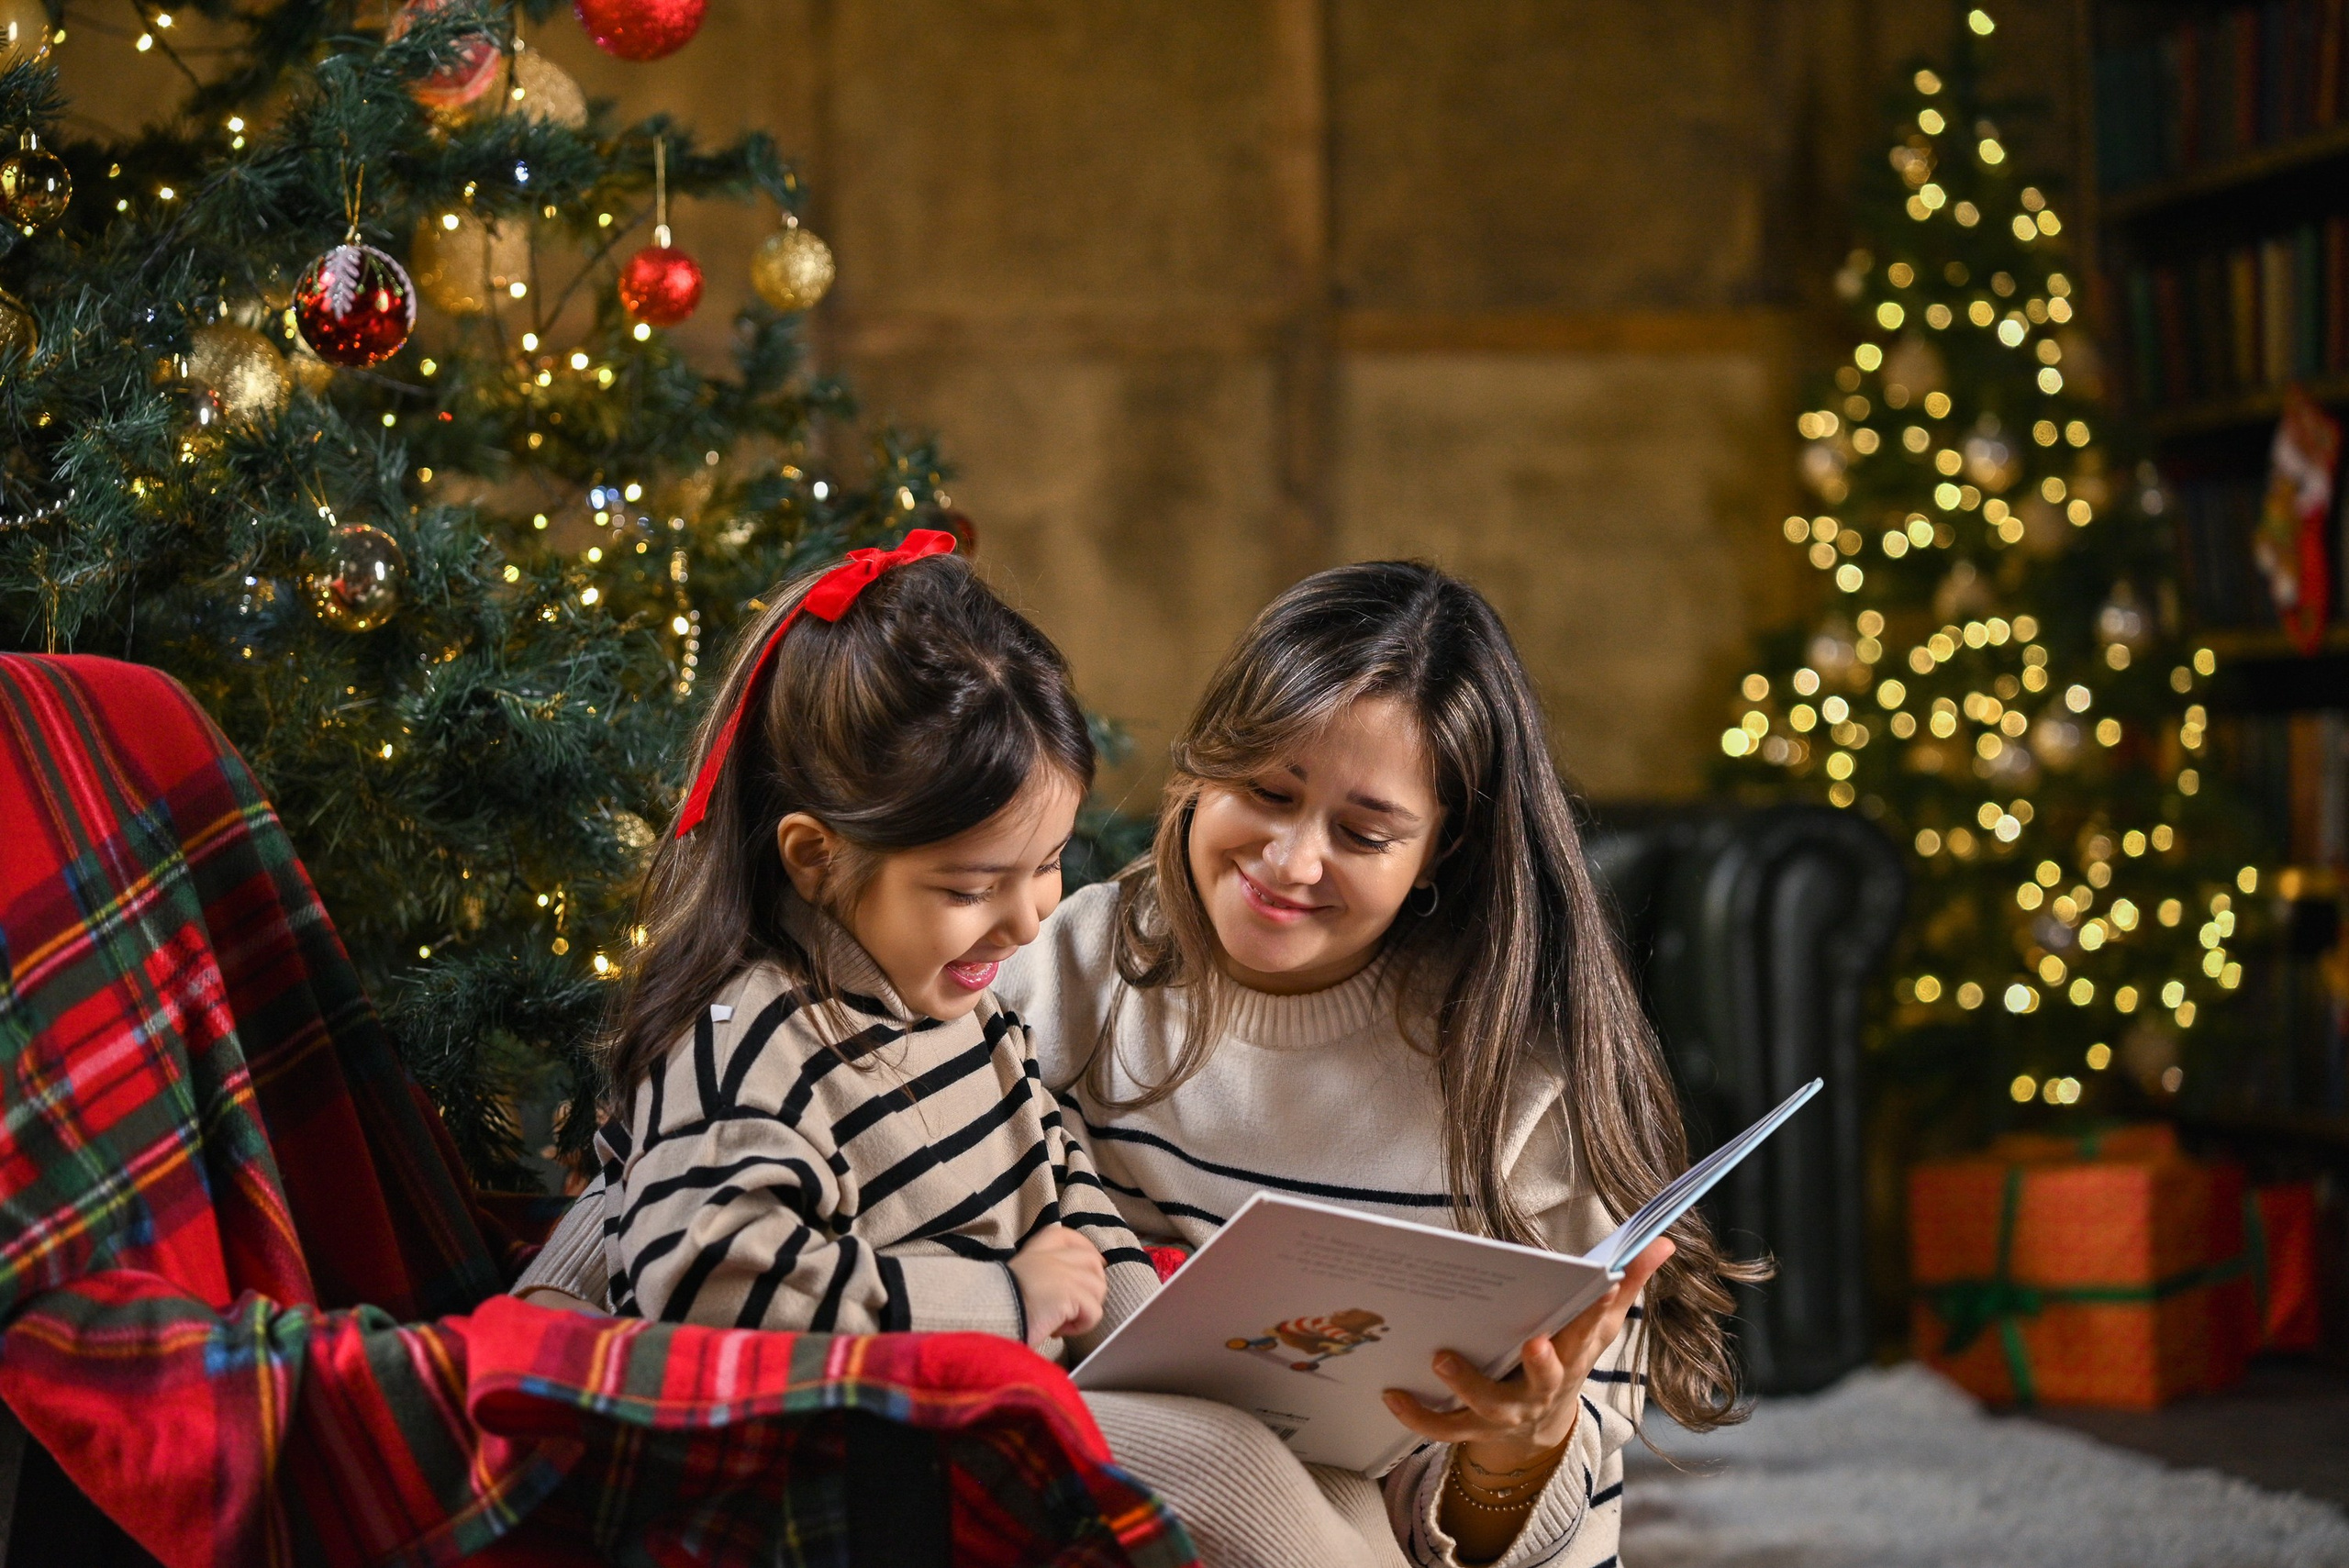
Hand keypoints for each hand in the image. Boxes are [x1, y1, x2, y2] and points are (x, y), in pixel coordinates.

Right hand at [1008, 1223, 1106, 1344]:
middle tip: (1072, 1306)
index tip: (1090, 1267)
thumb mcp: (1022, 1276)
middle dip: (1091, 1285)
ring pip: (1098, 1288)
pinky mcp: (1071, 1294)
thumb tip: (1071, 1286)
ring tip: (1061, 1321)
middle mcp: (1055, 1255)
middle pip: (1093, 1262)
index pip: (1070, 1237)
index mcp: (1039, 1247)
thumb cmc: (1000, 1302)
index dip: (1087, 1250)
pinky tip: (1059, 1330)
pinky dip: (1081, 1326)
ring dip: (1085, 1308)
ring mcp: (1065, 1273)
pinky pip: (1094, 1312)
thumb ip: (1044, 1272)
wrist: (990, 1313)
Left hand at [1381, 1236, 1672, 1469]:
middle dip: (1544, 1365)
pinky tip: (1391, 1391)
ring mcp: (1507, 1412)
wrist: (1541, 1428)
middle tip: (1532, 1341)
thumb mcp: (1601, 1324)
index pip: (1594, 1332)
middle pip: (1548, 1380)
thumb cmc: (1569, 1356)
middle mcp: (1543, 1389)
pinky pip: (1443, 1428)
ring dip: (1466, 1386)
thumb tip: (1663, 1241)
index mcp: (1576, 1356)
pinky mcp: (1472, 1428)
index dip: (1601, 1311)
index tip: (1603, 1283)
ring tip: (1439, 1358)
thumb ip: (1629, 1282)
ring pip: (1489, 1407)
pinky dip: (1417, 1416)